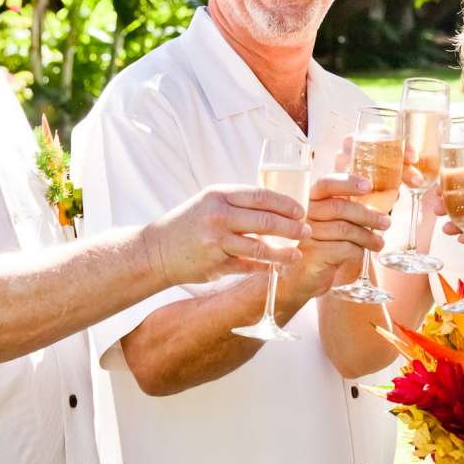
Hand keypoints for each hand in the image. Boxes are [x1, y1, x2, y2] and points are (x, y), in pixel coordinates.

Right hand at [147, 185, 307, 282]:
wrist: (156, 251)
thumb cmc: (189, 223)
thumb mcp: (210, 202)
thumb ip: (238, 202)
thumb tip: (277, 203)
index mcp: (219, 195)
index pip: (261, 196)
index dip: (286, 204)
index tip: (302, 210)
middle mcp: (218, 216)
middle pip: (265, 221)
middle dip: (292, 228)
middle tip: (307, 231)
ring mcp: (216, 242)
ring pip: (260, 248)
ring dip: (283, 253)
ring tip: (297, 254)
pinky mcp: (215, 265)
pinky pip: (248, 266)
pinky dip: (264, 267)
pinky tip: (276, 267)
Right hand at [285, 175, 391, 298]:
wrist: (299, 278)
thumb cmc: (319, 247)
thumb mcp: (331, 225)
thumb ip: (347, 211)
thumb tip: (383, 203)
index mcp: (309, 201)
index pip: (326, 184)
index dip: (348, 183)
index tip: (368, 186)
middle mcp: (304, 215)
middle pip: (339, 207)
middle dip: (367, 214)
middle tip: (386, 222)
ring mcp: (305, 234)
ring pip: (345, 229)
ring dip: (368, 236)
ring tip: (378, 243)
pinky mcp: (312, 254)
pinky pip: (344, 248)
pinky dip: (358, 251)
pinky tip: (362, 254)